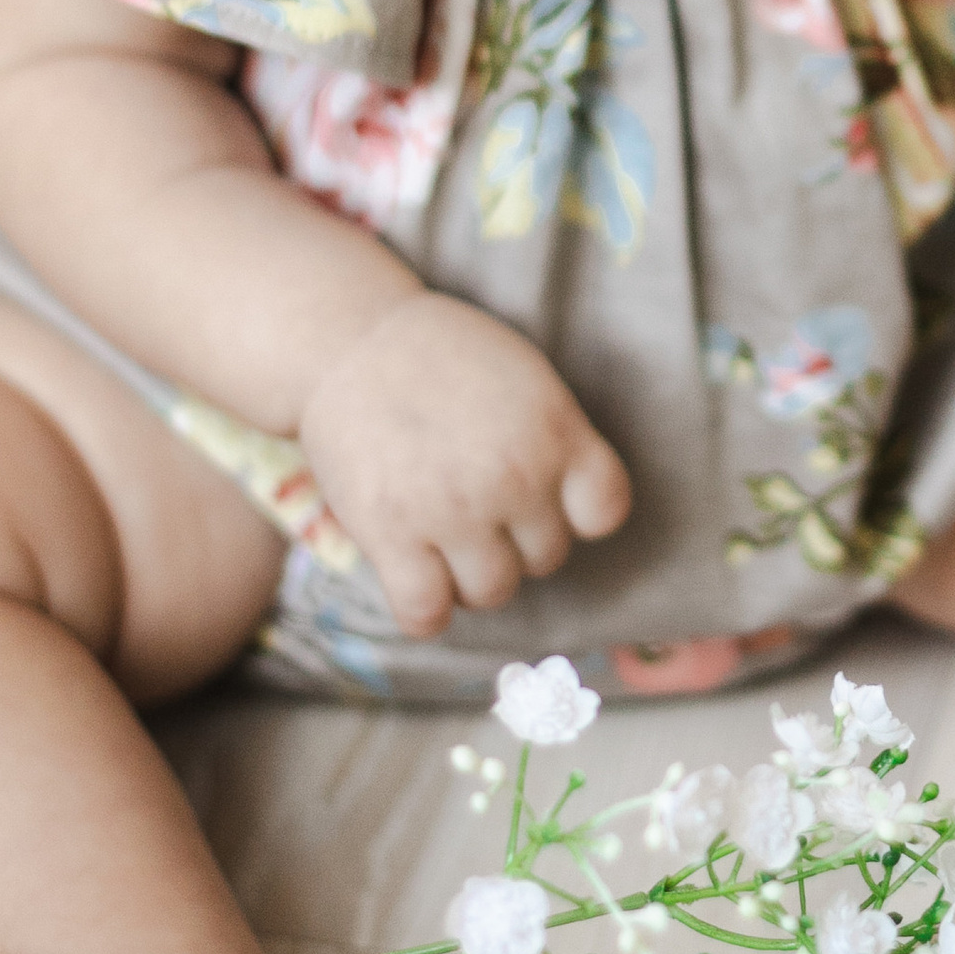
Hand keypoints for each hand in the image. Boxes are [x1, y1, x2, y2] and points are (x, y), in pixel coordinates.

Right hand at [297, 296, 631, 636]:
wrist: (349, 339)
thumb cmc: (441, 356)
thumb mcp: (526, 377)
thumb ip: (559, 440)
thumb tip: (572, 508)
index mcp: (555, 431)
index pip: (605, 511)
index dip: (577, 512)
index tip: (547, 496)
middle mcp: (514, 476)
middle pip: (546, 557)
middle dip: (515, 538)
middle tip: (474, 501)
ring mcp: (454, 510)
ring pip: (493, 592)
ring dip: (470, 574)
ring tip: (443, 534)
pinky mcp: (392, 536)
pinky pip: (426, 614)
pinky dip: (424, 608)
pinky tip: (413, 575)